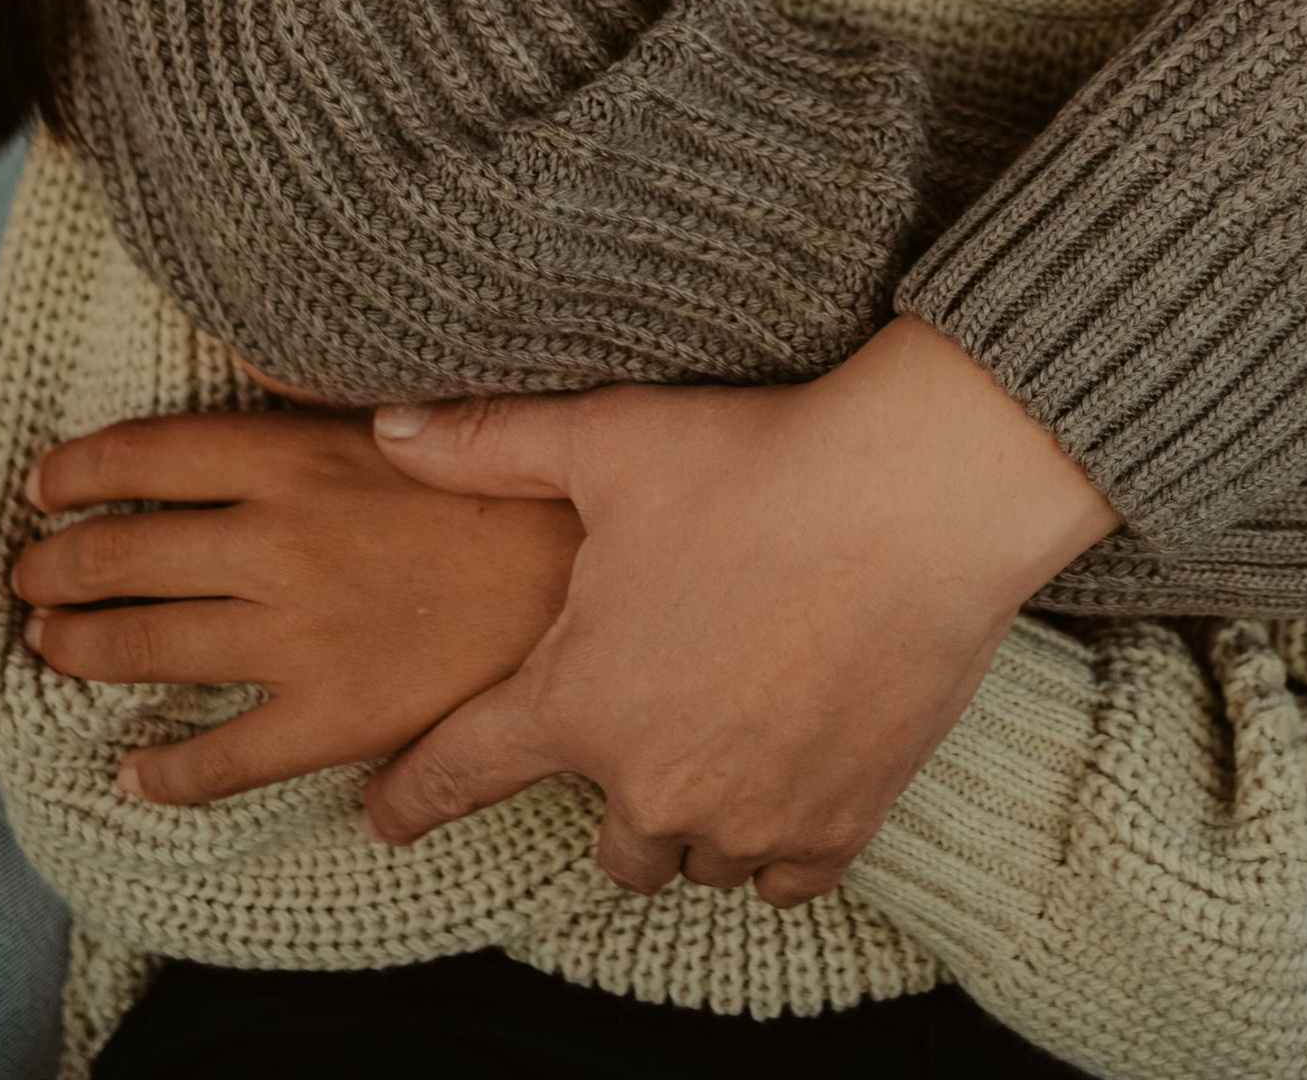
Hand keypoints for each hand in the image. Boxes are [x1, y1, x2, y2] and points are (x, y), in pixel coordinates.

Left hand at [12, 408, 580, 804]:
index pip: (147, 455)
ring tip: (51, 649)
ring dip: (81, 649)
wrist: (586, 573)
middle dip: (58, 568)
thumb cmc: (510, 480)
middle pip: (125, 554)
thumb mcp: (407, 410)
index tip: (43, 487)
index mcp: (293, 458)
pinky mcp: (328, 718)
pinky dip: (164, 772)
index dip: (78, 473)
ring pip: (147, 648)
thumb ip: (313, 396)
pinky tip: (134, 774)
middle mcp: (273, 544)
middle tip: (28, 579)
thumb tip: (238, 364)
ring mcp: (293, 637)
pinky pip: (221, 758)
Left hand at [366, 314, 1115, 900]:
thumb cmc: (758, 462)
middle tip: (646, 722)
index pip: (461, 771)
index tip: (386, 817)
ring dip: (696, 816)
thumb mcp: (609, 441)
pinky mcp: (840, 823)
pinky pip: (784, 876)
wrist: (919, 496)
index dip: (413, 795)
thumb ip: (489, 447)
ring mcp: (752, 816)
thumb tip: (386, 430)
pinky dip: (776, 841)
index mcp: (579, 700)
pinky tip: (784, 780)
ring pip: (696, 858)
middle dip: (615, 788)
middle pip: (609, 839)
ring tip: (721, 739)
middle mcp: (656, 785)